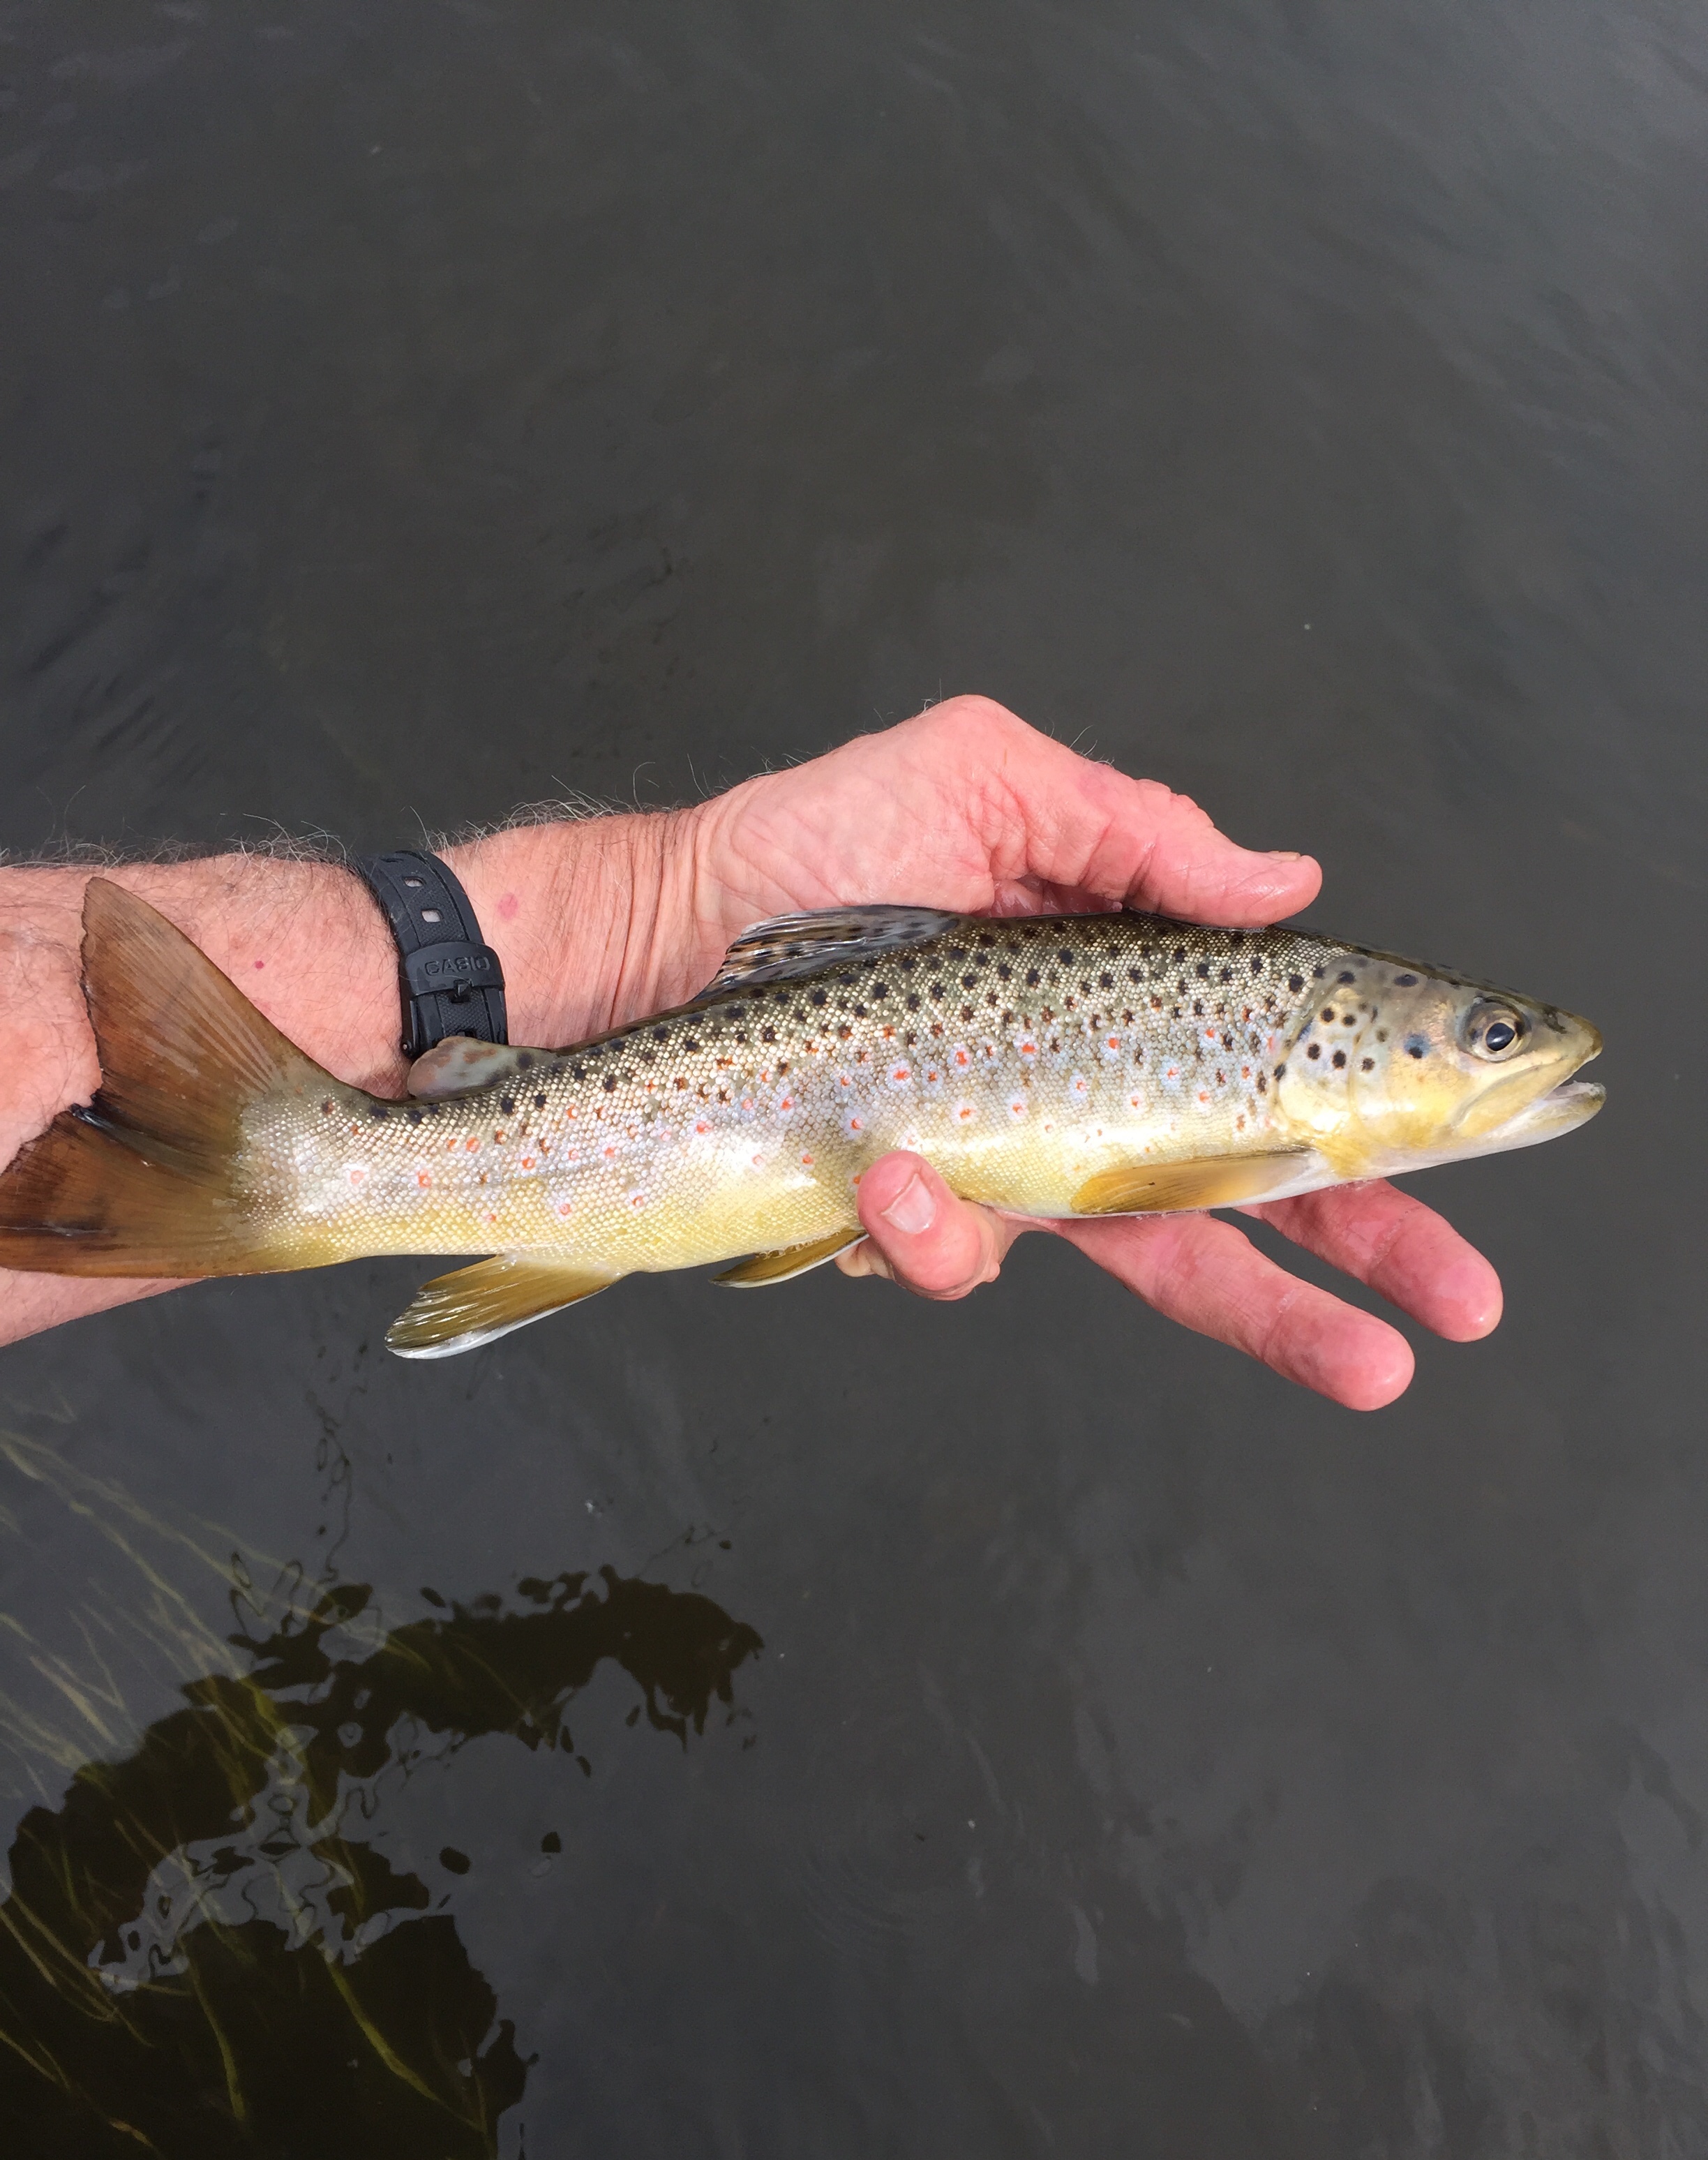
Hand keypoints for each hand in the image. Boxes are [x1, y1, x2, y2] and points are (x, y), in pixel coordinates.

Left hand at [687, 696, 1500, 1409]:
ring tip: (966, 1191)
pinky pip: (963, 1259)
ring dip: (1205, 1302)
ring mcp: (1014, 1161)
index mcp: (1133, 986)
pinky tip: (880, 1166)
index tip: (1469, 1150)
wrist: (664, 932)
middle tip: (1434, 1324)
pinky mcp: (922, 1213)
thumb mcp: (983, 779)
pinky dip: (926, 1224)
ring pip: (1136, 1262)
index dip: (1376, 1122)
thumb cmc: (818, 844)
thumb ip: (1136, 831)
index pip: (1280, 1066)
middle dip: (1356, 1262)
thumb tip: (1287, 878)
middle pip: (1256, 1194)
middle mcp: (1092, 1088)